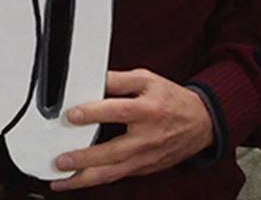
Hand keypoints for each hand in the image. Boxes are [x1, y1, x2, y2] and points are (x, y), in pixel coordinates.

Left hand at [50, 69, 213, 191]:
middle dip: (84, 159)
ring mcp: (144, 158)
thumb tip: (93, 78)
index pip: (117, 111)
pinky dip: (96, 181)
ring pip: (112, 173)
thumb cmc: (172, 101)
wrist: (200, 124)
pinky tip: (78, 181)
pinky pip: (116, 177)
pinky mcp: (142, 169)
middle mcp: (146, 138)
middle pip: (112, 152)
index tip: (71, 115)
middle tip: (61, 160)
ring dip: (84, 179)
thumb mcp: (148, 80)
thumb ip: (119, 80)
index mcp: (148, 110)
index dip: (93, 113)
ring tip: (60, 180)